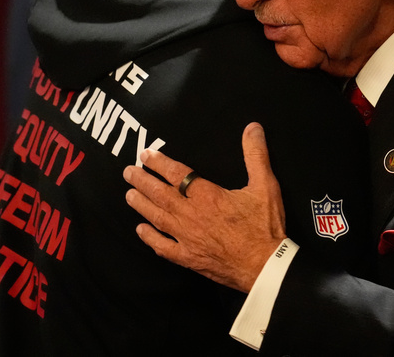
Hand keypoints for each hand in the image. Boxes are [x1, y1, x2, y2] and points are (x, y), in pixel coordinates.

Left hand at [122, 122, 286, 292]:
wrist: (266, 266)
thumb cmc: (264, 226)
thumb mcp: (265, 185)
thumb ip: (256, 155)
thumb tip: (252, 127)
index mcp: (207, 196)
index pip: (177, 174)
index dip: (159, 163)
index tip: (146, 155)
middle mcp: (191, 215)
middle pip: (160, 194)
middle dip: (142, 181)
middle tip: (128, 172)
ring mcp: (187, 238)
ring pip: (157, 218)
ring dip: (141, 205)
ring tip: (128, 194)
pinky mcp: (188, 258)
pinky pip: (163, 247)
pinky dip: (150, 238)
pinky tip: (140, 230)